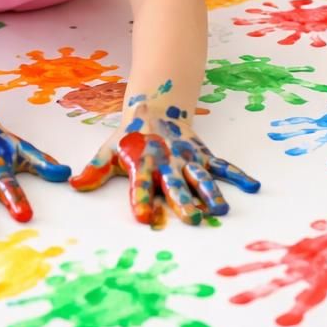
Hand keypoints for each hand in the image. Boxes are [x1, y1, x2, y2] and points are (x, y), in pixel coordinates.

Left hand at [72, 79, 258, 224]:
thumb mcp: (109, 150)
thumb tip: (73, 184)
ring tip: (220, 209)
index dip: (141, 199)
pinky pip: (223, 165)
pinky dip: (238, 175)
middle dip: (183, 201)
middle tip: (191, 220)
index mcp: (142, 162)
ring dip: (210, 193)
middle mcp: (167, 161)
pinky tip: (253, 186)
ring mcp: (187, 158)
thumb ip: (95, 169)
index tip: (144, 217)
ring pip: (200, 177)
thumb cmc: (130, 137)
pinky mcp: (203, 154)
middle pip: (175, 184)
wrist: (155, 107)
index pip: (140, 183)